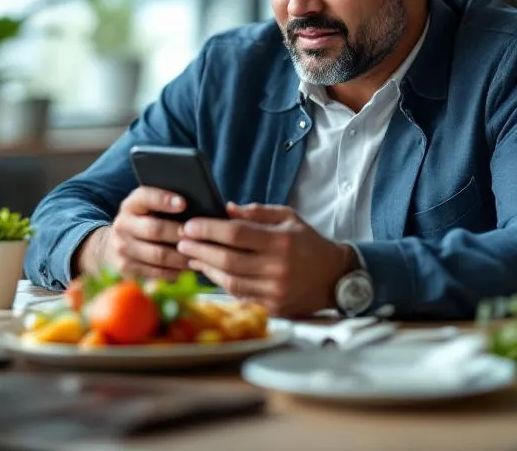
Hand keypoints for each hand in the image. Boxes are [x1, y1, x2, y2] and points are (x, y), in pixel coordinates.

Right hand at [77, 186, 192, 278]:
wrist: (116, 243)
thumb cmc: (145, 221)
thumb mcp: (148, 208)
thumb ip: (166, 205)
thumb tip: (196, 207)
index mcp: (131, 205)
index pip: (145, 197)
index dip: (163, 200)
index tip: (183, 203)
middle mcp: (122, 225)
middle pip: (154, 229)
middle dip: (178, 233)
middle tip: (198, 236)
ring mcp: (122, 247)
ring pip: (158, 254)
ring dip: (181, 256)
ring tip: (198, 255)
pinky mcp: (126, 267)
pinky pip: (155, 271)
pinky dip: (174, 271)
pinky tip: (187, 267)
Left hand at [177, 203, 355, 317]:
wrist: (336, 278)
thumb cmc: (308, 243)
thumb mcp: (289, 218)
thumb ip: (258, 212)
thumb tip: (227, 208)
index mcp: (281, 242)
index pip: (236, 234)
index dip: (208, 229)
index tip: (189, 225)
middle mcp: (278, 268)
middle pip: (228, 260)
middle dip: (200, 249)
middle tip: (180, 240)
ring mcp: (275, 291)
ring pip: (230, 281)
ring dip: (206, 268)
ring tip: (190, 255)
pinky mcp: (274, 308)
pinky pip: (240, 295)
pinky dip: (221, 283)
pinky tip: (209, 272)